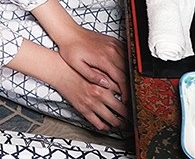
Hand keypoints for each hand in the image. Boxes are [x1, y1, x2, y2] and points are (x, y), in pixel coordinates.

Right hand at [7, 39, 129, 131]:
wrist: (58, 70)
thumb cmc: (75, 67)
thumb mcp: (95, 69)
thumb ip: (109, 76)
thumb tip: (122, 83)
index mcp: (103, 84)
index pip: (124, 96)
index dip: (132, 101)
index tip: (135, 104)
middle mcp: (98, 96)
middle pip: (121, 110)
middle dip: (129, 115)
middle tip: (133, 117)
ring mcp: (91, 104)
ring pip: (111, 119)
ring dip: (119, 123)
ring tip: (123, 123)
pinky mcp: (83, 110)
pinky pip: (97, 123)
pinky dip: (104, 126)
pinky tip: (107, 125)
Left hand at [57, 26, 129, 104]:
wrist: (69, 32)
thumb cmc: (70, 48)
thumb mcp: (77, 65)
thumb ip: (92, 76)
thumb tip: (105, 85)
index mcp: (103, 59)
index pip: (121, 78)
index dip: (126, 90)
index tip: (125, 98)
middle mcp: (111, 51)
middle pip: (128, 71)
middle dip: (129, 84)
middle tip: (126, 93)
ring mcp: (113, 45)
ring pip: (129, 62)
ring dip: (129, 73)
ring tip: (125, 84)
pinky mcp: (113, 41)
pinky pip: (126, 53)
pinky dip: (127, 62)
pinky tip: (123, 69)